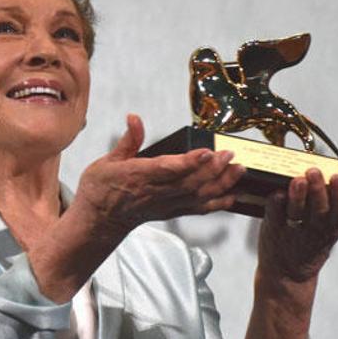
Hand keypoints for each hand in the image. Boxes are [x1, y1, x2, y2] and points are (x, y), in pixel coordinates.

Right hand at [70, 114, 245, 239]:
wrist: (99, 220)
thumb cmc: (102, 189)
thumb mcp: (107, 161)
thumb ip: (128, 140)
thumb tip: (134, 118)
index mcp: (138, 176)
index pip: (167, 169)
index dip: (189, 162)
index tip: (206, 152)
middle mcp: (155, 193)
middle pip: (189, 182)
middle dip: (213, 169)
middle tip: (230, 155)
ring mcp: (166, 205)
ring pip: (198, 195)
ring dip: (221, 183)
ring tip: (238, 170)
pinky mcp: (172, 212)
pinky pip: (198, 209)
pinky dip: (217, 203)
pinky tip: (232, 195)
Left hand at [257, 168, 337, 282]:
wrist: (286, 274)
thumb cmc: (313, 241)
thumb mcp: (336, 227)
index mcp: (332, 227)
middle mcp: (314, 229)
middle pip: (319, 210)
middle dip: (318, 191)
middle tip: (314, 172)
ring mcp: (292, 230)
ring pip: (296, 212)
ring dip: (297, 196)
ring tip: (297, 180)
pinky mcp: (273, 229)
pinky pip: (273, 215)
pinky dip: (275, 204)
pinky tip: (276, 191)